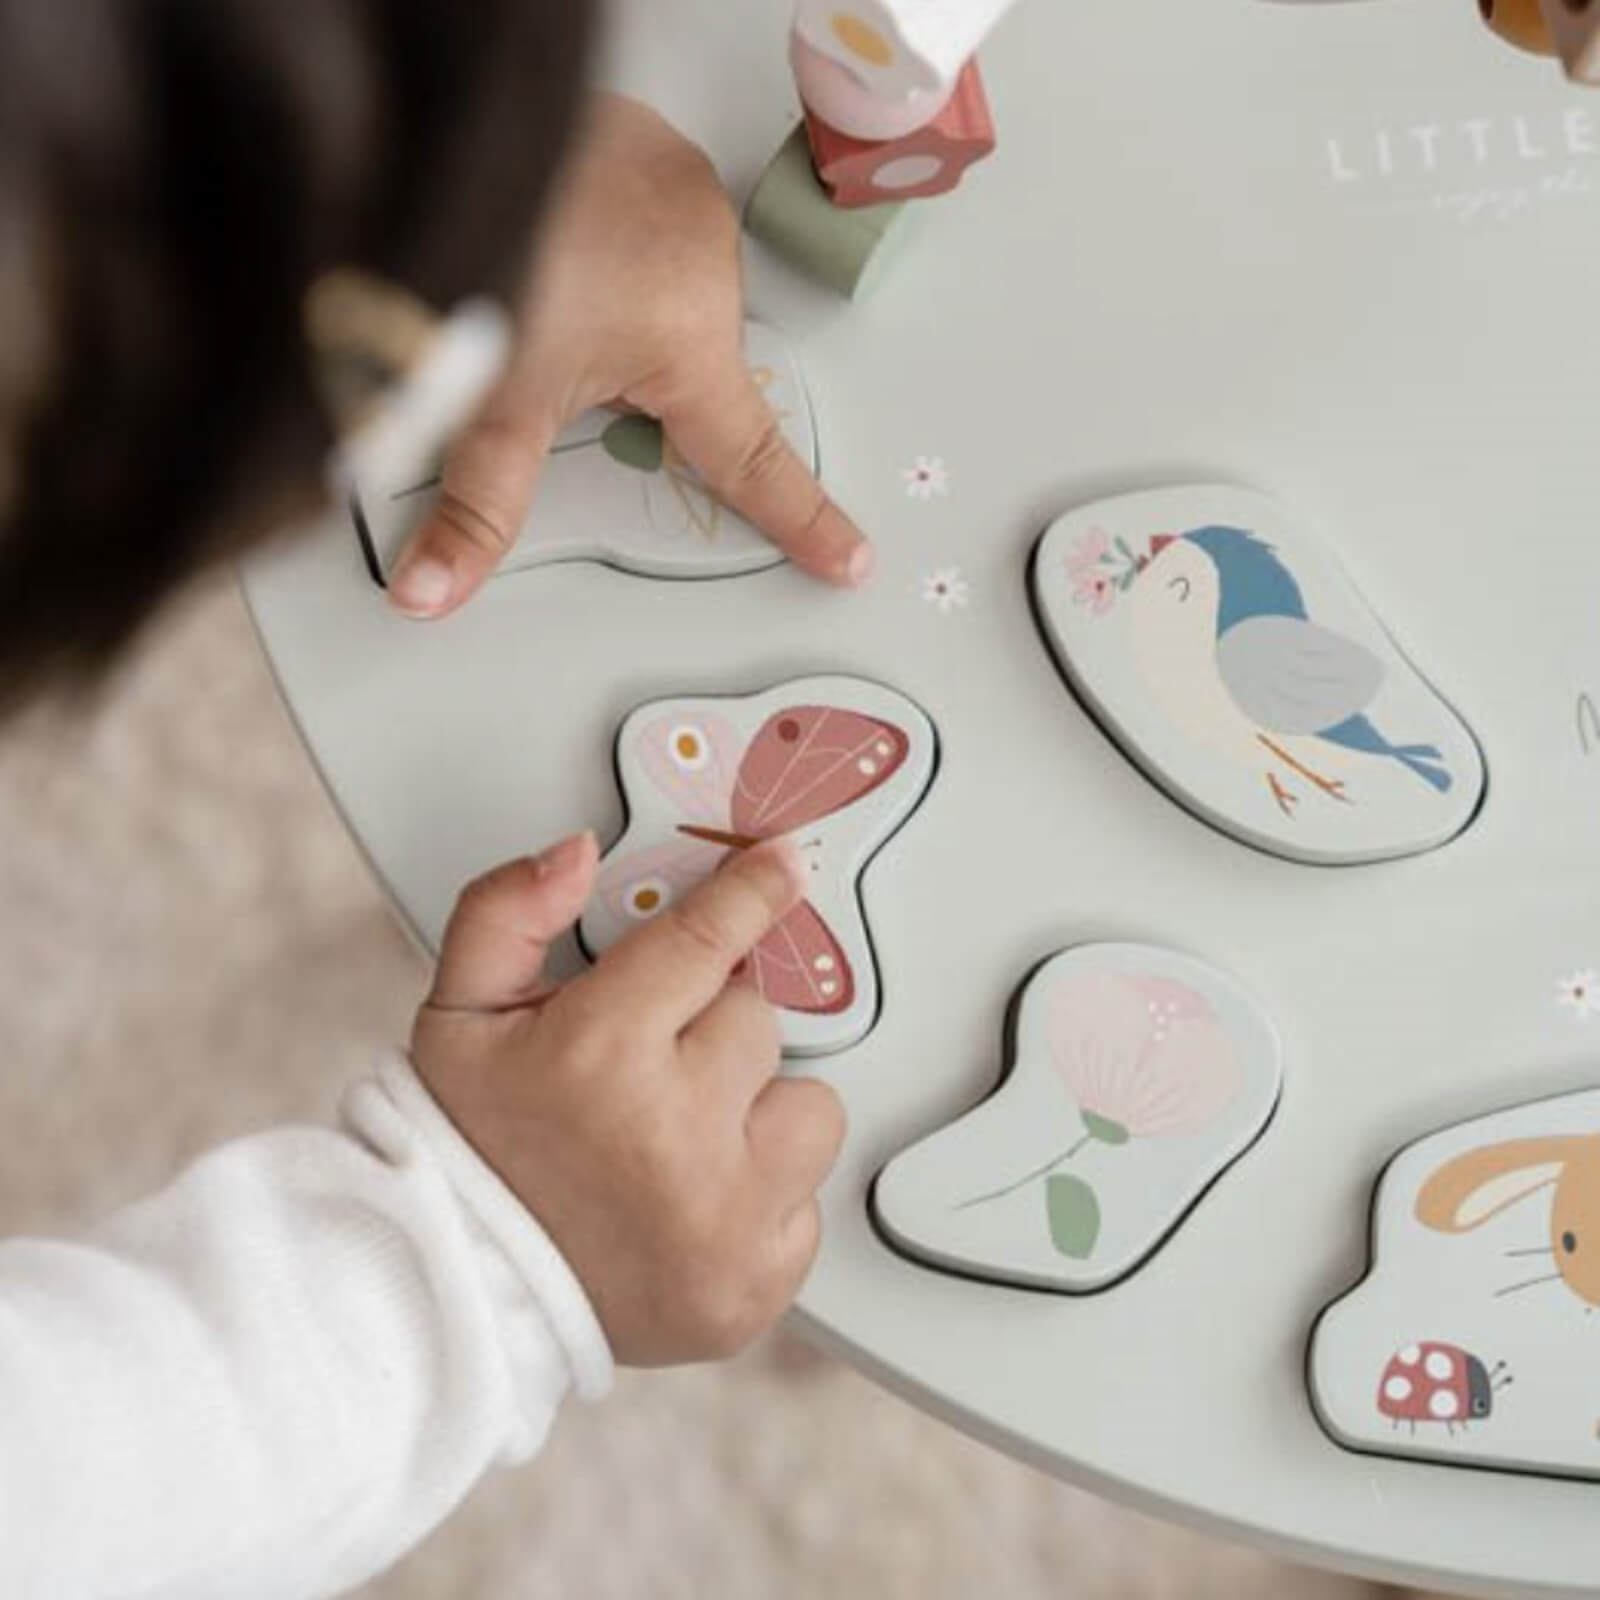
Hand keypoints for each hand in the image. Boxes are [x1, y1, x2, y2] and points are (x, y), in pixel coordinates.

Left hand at [389, 93, 871, 616]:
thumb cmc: (479, 228)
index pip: (750, 460)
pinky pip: (641, 215)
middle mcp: (703, 254)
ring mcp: (679, 184)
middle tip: (556, 347)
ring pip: (662, 287)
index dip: (799, 518)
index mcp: (686, 337)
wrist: (446, 112)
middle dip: (625, 374)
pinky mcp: (645, 139)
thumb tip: (433, 591)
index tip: (846, 556)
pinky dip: (603, 231)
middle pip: (683, 365)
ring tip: (541, 274)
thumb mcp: (482, 395)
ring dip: (612, 296)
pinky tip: (546, 222)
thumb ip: (473, 504)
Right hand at [410, 831, 846, 1365]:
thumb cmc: (472, 1151)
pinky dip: (765, 1195)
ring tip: (683, 1141)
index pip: (708, 940)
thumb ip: (507, 913)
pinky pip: (809, 1199)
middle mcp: (674, 1134)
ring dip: (761, 1113)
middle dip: (714, 1033)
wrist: (464, 1293)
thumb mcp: (458, 1016)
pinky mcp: (758, 1279)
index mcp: (602, 1053)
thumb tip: (578, 856)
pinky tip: (698, 1201)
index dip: (752, 892)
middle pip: (759, 1020)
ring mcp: (726, 1215)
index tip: (783, 867)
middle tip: (651, 1074)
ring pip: (811, 1107)